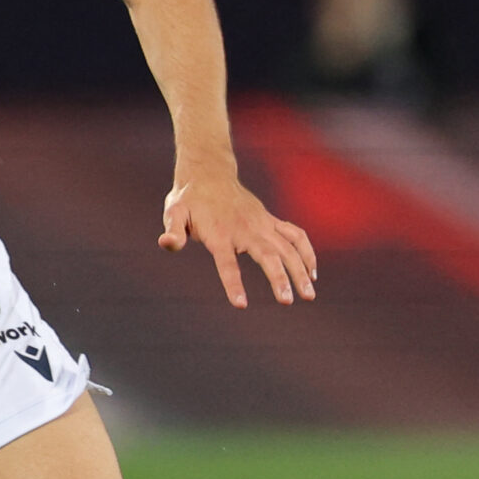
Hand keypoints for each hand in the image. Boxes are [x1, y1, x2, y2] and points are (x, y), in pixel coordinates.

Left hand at [160, 167, 315, 307]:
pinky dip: (307, 252)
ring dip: (301, 270)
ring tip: (309, 295)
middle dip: (280, 278)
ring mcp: (262, 223)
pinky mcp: (270, 220)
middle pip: (267, 255)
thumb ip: (173, 231)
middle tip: (288, 301)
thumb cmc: (188, 198)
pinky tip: (312, 273)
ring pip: (288, 247)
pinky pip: (295, 235)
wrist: (208, 174)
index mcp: (219, 232)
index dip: (233, 283)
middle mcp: (245, 228)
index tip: (241, 304)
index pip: (227, 263)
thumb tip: (166, 243)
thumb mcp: (174, 212)